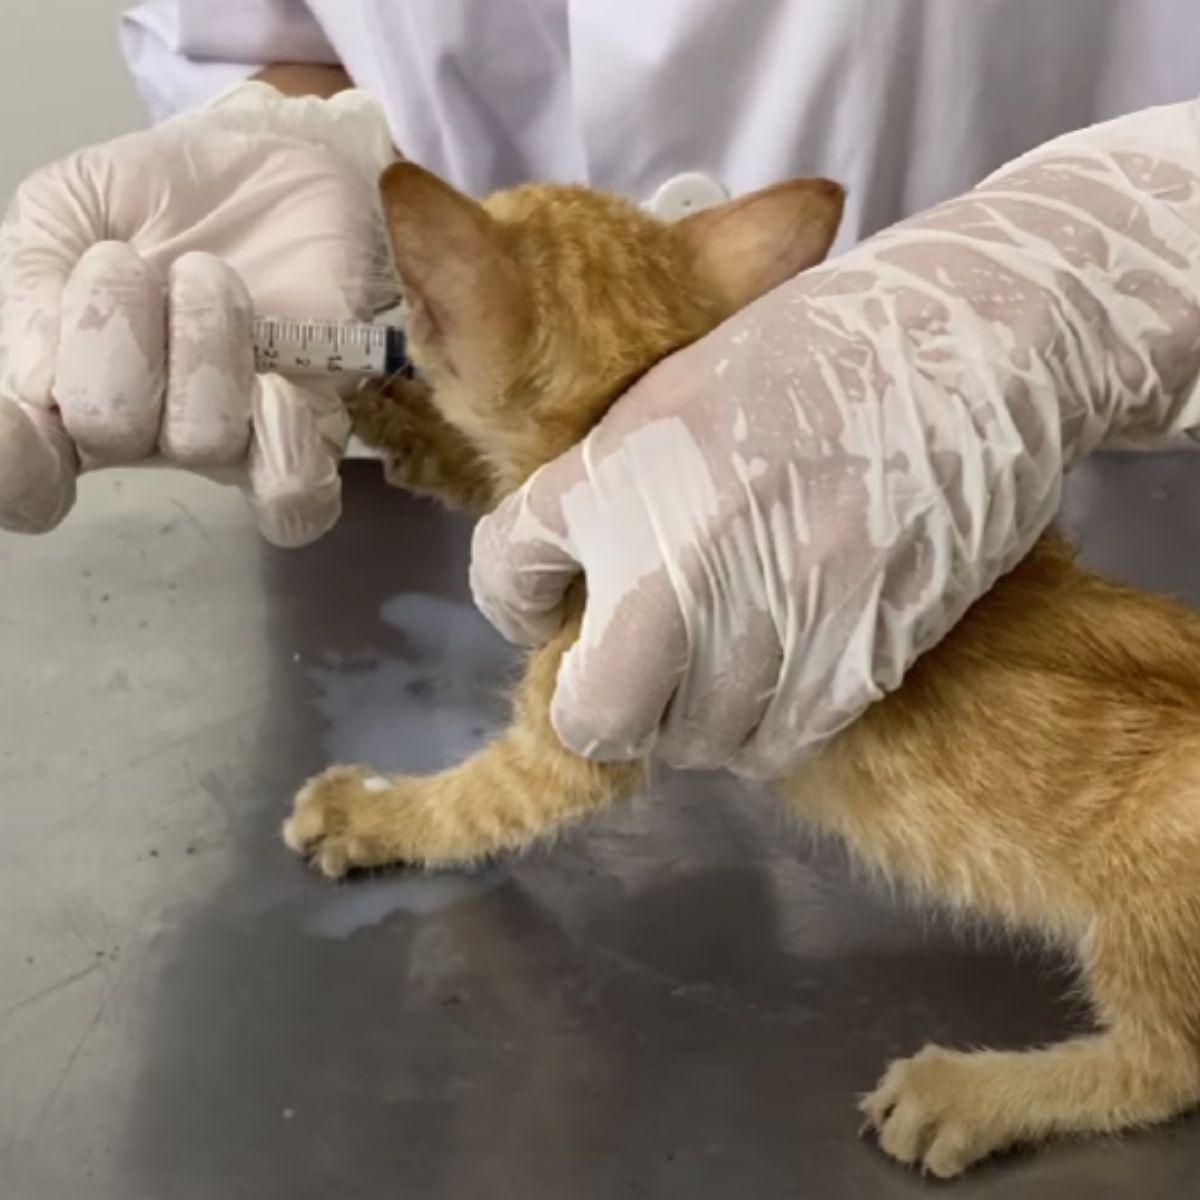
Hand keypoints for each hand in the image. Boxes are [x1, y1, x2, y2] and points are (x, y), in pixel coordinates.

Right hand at [0, 82, 395, 545]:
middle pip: (109, 432)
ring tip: (206, 276)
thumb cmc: (160, 200)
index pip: (25, 482)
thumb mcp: (68, 208)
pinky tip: (278, 387)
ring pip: (203, 441)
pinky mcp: (313, 432)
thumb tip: (32, 378)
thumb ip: (30, 271)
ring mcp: (230, 438)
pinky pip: (296, 494)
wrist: (275, 170)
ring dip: (201, 339)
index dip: (15, 469)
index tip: (23, 414)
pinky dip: (286, 446)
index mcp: (62, 391)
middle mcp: (143, 432)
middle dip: (113, 328)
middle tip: (129, 263)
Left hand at [470, 99, 1199, 775]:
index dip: (518, 601)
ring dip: (691, 718)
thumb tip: (584, 573)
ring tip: (719, 663)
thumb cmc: (819, 348)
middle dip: (597, 709)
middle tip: (630, 676)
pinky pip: (780, 744)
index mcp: (618, 470)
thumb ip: (614, 482)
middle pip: (592, 715)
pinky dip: (766, 726)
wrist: (973, 342)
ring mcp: (772, 615)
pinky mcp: (860, 656)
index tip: (547, 605)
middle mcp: (680, 554)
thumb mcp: (682, 389)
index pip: (504, 572)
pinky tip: (781, 671)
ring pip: (694, 744)